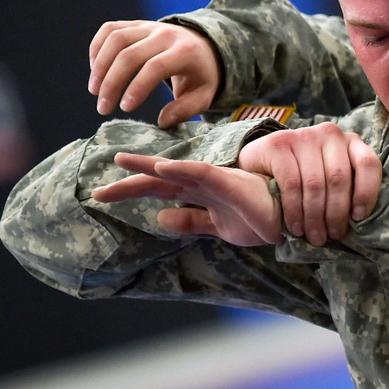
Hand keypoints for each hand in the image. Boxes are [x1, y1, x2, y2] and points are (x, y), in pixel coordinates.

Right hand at [89, 20, 221, 127]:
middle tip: (103, 108)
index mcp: (185, 52)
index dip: (137, 87)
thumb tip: (162, 121)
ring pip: (116, 39)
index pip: (155, 67)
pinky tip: (96, 70)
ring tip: (94, 91)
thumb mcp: (204, 95)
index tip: (125, 108)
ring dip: (100, 66)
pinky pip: (110, 29)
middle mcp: (166, 34)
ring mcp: (150, 26)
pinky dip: (97, 48)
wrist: (205, 47)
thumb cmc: (201, 76)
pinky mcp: (137, 24)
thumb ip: (186, 110)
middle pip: (130, 54)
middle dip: (112, 83)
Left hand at [93, 152, 281, 246]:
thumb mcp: (219, 226)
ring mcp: (217, 181)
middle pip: (160, 179)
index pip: (159, 189)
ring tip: (120, 162)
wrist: (291, 220)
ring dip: (148, 167)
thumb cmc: (261, 219)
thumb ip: (192, 221)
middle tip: (97, 190)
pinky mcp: (231, 183)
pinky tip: (162, 167)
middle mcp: (204, 183)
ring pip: (176, 170)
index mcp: (200, 193)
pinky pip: (203, 173)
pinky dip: (183, 168)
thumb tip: (160, 217)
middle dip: (129, 182)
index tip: (101, 195)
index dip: (131, 190)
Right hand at [238, 123, 381, 245]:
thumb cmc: (307, 178)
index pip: (368, 164)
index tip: (358, 217)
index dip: (366, 193)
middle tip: (332, 236)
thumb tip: (360, 218)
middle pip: (339, 178)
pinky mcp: (279, 143)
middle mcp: (330, 133)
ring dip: (315, 217)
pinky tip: (295, 227)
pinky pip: (291, 183)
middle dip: (336, 213)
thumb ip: (349, 189)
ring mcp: (304, 135)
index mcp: (351, 141)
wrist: (261, 165)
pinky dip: (295, 210)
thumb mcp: (332, 179)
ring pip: (315, 183)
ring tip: (314, 236)